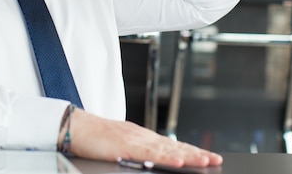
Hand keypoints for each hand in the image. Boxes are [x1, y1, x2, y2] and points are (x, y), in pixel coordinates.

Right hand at [66, 108, 222, 167]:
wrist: (75, 127)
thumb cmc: (94, 138)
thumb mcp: (120, 144)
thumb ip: (137, 151)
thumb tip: (150, 159)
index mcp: (142, 137)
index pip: (172, 145)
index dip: (191, 151)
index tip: (207, 156)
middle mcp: (143, 136)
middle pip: (174, 147)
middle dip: (196, 154)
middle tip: (216, 159)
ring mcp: (136, 140)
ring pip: (167, 150)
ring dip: (188, 156)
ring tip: (205, 161)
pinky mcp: (126, 147)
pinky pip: (150, 154)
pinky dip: (166, 158)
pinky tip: (178, 162)